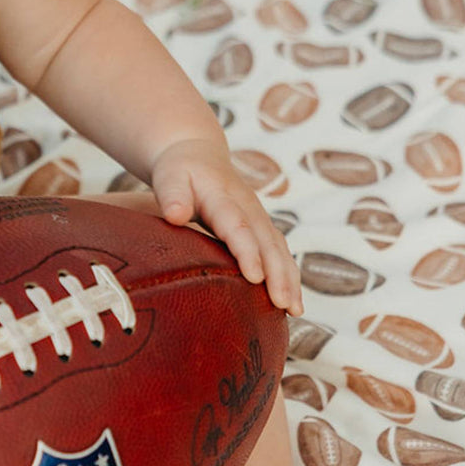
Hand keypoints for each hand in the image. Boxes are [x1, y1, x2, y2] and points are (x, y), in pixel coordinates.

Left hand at [150, 138, 302, 315]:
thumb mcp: (169, 177)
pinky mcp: (260, 227)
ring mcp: (258, 216)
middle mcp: (248, 207)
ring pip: (279, 249)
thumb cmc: (177, 171)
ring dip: (289, 279)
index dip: (247, 252)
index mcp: (223, 197)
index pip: (237, 226)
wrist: (196, 155)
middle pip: (268, 242)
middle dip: (279, 274)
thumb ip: (172, 195)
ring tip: (295, 310)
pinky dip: (287, 275)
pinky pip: (278, 252)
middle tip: (284, 304)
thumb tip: (174, 215)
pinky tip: (290, 302)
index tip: (256, 278)